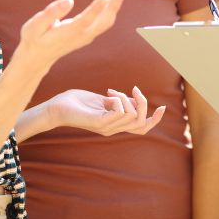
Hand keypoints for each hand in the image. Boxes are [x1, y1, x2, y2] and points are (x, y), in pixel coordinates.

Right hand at [17, 0, 125, 72]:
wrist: (37, 58)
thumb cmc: (34, 38)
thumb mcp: (35, 25)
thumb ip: (52, 12)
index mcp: (68, 33)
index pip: (86, 21)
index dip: (96, 8)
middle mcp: (82, 36)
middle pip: (104, 21)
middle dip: (113, 3)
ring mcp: (87, 36)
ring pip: (107, 21)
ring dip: (112, 3)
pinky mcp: (88, 34)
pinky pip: (103, 21)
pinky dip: (107, 7)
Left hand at [47, 87, 165, 135]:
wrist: (57, 108)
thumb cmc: (78, 102)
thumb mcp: (104, 100)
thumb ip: (119, 101)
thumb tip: (135, 99)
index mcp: (116, 124)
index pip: (141, 128)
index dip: (154, 120)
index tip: (162, 107)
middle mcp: (113, 129)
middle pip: (141, 121)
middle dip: (143, 103)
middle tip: (134, 89)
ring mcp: (106, 127)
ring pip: (132, 114)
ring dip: (126, 98)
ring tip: (111, 92)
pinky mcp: (99, 123)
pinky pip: (120, 112)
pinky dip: (119, 99)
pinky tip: (107, 95)